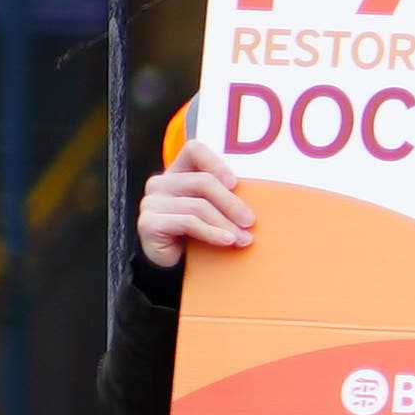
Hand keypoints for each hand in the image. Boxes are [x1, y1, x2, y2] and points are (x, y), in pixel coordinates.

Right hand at [132, 161, 255, 270]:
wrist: (175, 264)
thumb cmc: (199, 233)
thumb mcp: (214, 210)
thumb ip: (227, 196)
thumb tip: (266, 195)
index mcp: (178, 172)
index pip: (194, 150)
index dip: (216, 162)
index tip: (235, 183)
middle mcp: (160, 183)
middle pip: (203, 182)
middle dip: (232, 203)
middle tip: (250, 221)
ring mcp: (151, 202)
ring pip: (198, 206)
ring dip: (226, 223)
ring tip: (244, 239)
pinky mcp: (149, 223)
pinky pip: (188, 223)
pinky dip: (211, 233)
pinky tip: (226, 241)